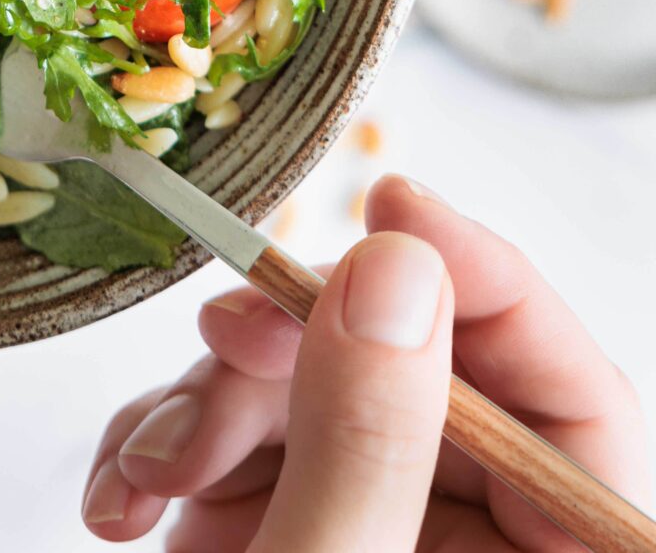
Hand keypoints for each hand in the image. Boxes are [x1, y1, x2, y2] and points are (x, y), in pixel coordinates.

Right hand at [83, 175, 648, 550]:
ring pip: (320, 405)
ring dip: (214, 406)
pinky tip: (123, 496)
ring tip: (144, 473)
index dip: (494, 284)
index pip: (578, 410)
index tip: (389, 203)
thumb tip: (397, 265)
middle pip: (426, 390)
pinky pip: (251, 458)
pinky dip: (176, 453)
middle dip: (302, 352)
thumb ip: (368, 441)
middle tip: (221, 347)